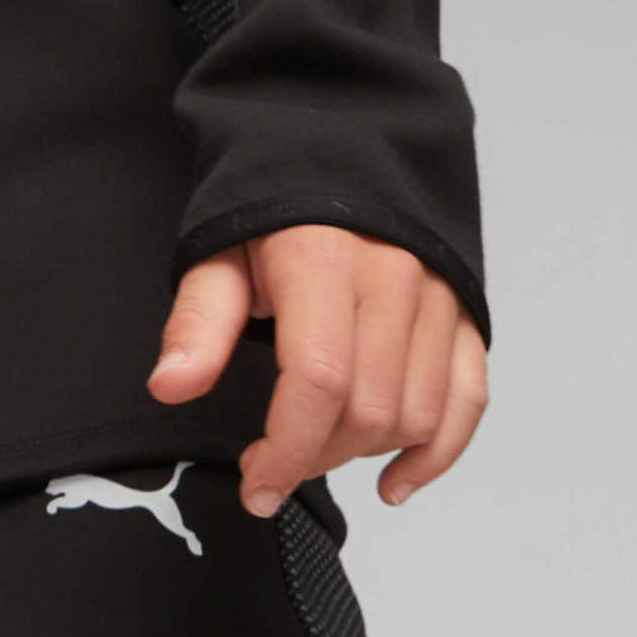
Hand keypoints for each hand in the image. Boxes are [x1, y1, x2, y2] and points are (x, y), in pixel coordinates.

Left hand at [143, 222, 487, 518]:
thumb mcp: (218, 251)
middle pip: (369, 408)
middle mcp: (393, 278)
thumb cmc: (272, 210)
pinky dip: (437, 452)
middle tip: (272, 462)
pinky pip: (467, 400)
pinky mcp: (463, 312)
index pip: (318, 380)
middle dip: (315, 456)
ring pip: (417, 413)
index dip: (287, 449)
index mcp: (324, 260)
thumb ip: (197, 322)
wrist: (338, 151)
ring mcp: (437, 296)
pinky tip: (395, 479)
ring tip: (316, 450)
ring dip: (364, 455)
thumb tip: (169, 386)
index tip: (256, 485)